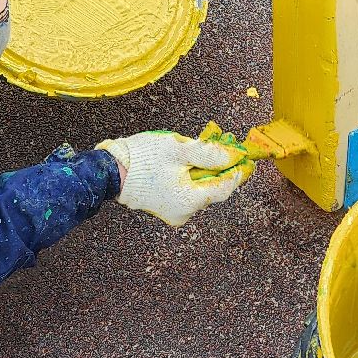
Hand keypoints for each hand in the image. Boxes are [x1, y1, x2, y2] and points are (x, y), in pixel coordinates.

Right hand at [97, 131, 254, 226]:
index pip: (225, 187)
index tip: (248, 157)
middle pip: (212, 187)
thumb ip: (211, 153)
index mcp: (189, 201)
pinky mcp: (166, 206)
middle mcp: (184, 212)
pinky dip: (191, 174)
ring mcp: (174, 212)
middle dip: (220, 165)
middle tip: (228, 144)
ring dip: (205, 167)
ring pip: (199, 187)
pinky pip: (187, 189)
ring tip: (206, 144)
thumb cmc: (142, 159)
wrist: (109, 170)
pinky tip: (190, 157)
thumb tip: (235, 157)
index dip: (238, 171)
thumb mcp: (179, 149)